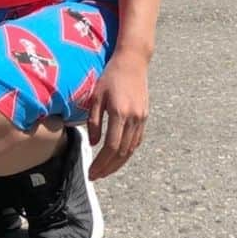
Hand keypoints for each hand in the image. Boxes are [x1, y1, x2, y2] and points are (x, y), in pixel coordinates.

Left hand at [87, 51, 148, 179]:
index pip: (111, 147)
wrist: (133, 61)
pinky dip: (128, 152)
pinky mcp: (144, 116)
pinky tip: (118, 157)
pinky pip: (137, 140)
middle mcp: (133, 118)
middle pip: (122, 152)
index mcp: (119, 112)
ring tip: (105, 171)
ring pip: (131, 149)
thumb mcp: (96, 96)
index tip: (91, 172)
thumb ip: (94, 121)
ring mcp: (141, 118)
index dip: (101, 163)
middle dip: (108, 167)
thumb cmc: (111, 76)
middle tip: (96, 176)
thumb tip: (93, 144)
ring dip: (118, 163)